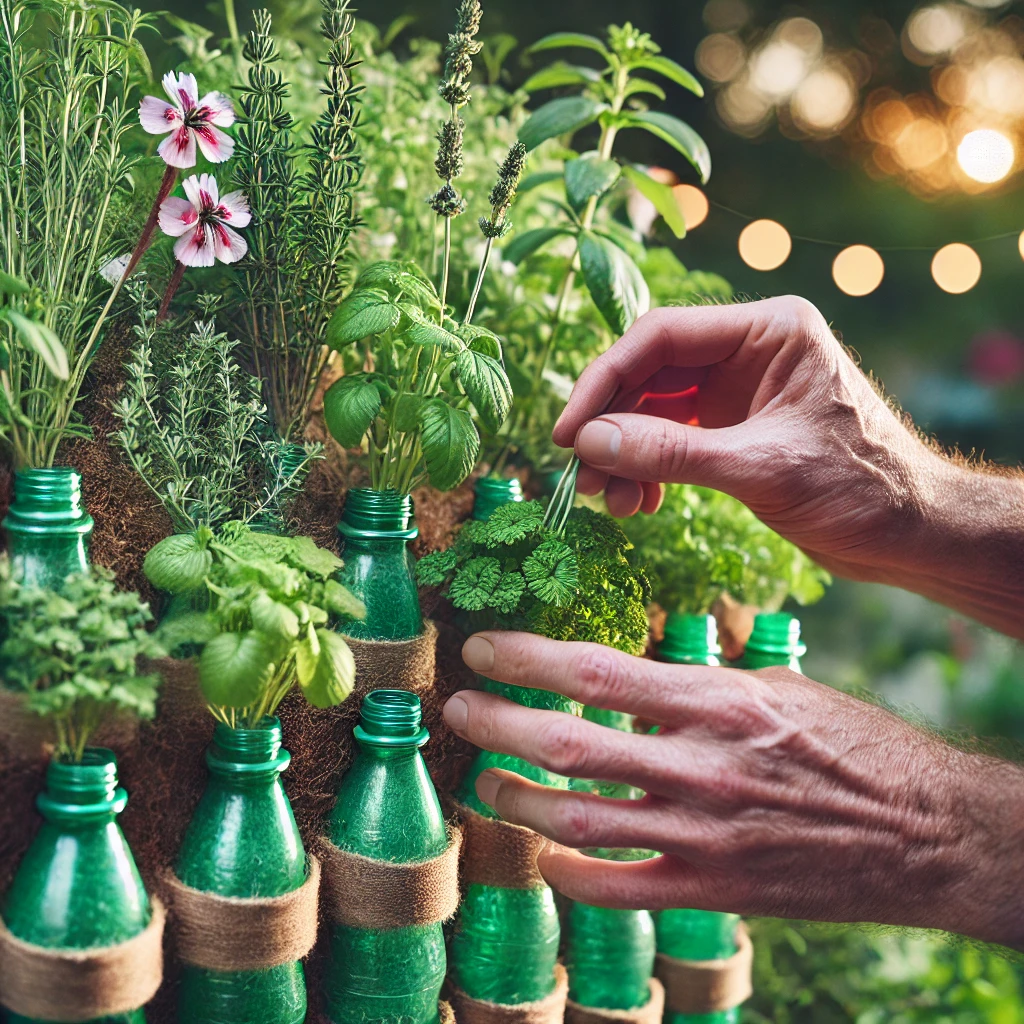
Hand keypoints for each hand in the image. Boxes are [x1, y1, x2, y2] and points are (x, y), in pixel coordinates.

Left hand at [444, 631, 1023, 949]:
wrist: (928, 833)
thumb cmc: (854, 747)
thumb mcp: (778, 689)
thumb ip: (701, 682)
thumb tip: (633, 673)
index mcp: (718, 701)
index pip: (598, 670)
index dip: (528, 658)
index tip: (483, 649)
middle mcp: (702, 767)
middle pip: (571, 742)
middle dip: (499, 723)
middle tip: (458, 709)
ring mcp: (705, 836)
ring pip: (579, 821)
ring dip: (518, 798)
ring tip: (486, 780)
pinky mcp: (715, 891)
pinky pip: (619, 890)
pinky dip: (568, 873)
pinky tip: (543, 854)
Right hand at [553, 297, 1023, 637]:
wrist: (912, 534)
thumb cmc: (861, 489)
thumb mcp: (759, 468)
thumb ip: (671, 452)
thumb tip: (590, 442)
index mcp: (768, 332)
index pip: (661, 337)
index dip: (605, 380)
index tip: (569, 431)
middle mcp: (749, 351)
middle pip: (650, 373)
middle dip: (612, 426)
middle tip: (581, 476)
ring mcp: (739, 390)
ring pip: (654, 409)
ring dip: (625, 454)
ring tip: (611, 501)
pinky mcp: (734, 428)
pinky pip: (672, 438)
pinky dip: (649, 469)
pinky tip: (641, 503)